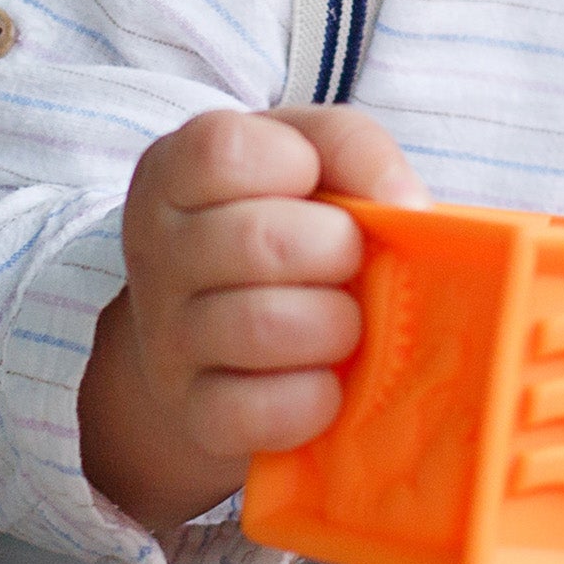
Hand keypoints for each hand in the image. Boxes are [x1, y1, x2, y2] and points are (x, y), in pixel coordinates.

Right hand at [79, 104, 427, 532]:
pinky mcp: (194, 414)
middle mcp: (156, 253)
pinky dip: (315, 398)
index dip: (295, 164)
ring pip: (261, 328)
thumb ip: (354, 148)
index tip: (313, 182)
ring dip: (334, 325)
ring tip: (344, 320)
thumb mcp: (311, 155)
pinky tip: (325, 378)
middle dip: (337, 250)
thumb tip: (406, 205)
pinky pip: (258, 411)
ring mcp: (167, 339)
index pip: (224, 152)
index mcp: (172, 173)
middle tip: (350, 261)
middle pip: (258, 242)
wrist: (230, 331)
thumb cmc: (284, 219)